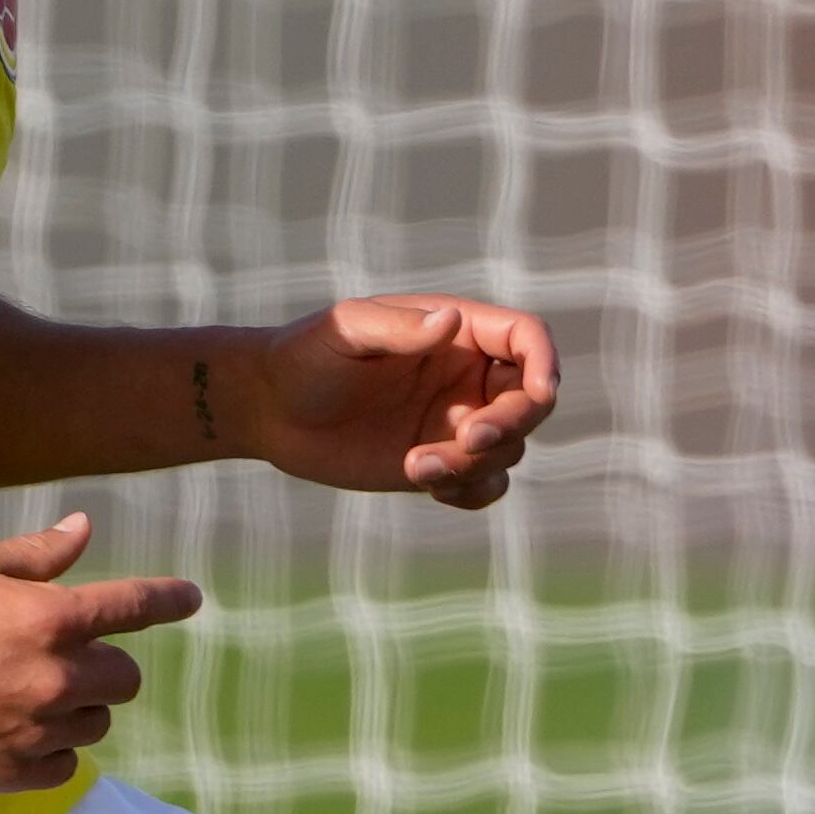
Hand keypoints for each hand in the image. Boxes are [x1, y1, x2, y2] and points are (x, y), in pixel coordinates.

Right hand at [0, 513, 199, 791]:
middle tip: (57, 660)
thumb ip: (38, 554)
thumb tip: (85, 528)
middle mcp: (60, 676)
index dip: (168, 599)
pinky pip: (66, 765)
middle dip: (102, 666)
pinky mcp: (20, 773)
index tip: (190, 598)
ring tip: (24, 697)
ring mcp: (43, 730)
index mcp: (54, 618)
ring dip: (76, 709)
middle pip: (125, 678)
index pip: (134, 607)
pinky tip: (13, 732)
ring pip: (97, 722)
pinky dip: (50, 750)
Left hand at [245, 294, 556, 509]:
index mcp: (454, 330)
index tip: (538, 393)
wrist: (269, 408)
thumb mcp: (345, 332)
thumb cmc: (304, 356)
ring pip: (509, 448)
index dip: (545, 362)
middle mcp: (465, 374)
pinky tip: (425, 484)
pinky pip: (486, 484)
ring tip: (413, 466)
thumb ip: (398, 328)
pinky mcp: (440, 462)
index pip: (526, 337)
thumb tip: (449, 322)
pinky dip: (472, 491)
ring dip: (474, 464)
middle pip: (530, 399)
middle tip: (465, 440)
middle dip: (511, 423)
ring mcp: (456, 420)